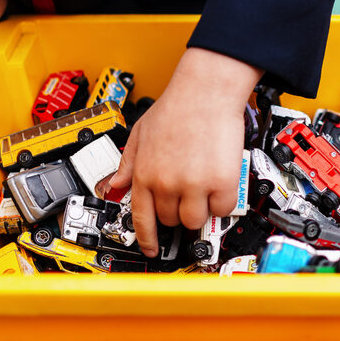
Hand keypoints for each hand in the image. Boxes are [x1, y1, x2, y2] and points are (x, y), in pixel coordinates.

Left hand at [107, 47, 262, 256]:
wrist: (206, 92)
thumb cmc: (177, 108)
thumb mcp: (140, 134)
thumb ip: (128, 163)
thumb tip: (116, 183)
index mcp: (145, 174)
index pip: (141, 219)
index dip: (146, 239)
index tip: (151, 249)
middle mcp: (167, 183)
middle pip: (170, 221)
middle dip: (177, 212)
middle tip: (185, 195)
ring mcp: (194, 185)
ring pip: (196, 220)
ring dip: (200, 209)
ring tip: (203, 187)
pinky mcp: (221, 183)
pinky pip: (222, 209)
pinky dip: (223, 201)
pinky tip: (219, 184)